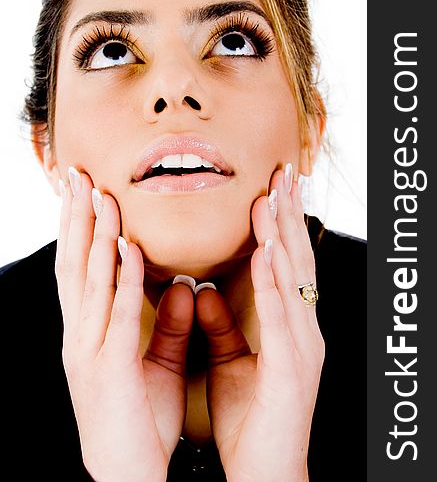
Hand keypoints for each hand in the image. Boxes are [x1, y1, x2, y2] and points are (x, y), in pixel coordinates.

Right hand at [56, 169, 193, 481]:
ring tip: (98, 193)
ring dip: (93, 235)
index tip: (86, 189)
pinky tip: (125, 247)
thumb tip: (182, 283)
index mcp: (89, 333)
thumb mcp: (154, 363)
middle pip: (73, 264)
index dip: (80, 227)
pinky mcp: (106, 370)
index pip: (80, 269)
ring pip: (86, 281)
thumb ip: (165, 322)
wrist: (126, 478)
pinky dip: (117, 278)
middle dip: (74, 217)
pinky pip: (113, 316)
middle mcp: (80, 335)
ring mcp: (87, 351)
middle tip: (77, 174)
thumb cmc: (139, 420)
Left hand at [196, 167, 324, 481]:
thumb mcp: (230, 361)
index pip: (284, 264)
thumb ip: (220, 323)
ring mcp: (303, 346)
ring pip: (294, 278)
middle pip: (295, 260)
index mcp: (288, 326)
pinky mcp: (293, 368)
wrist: (266, 475)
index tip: (269, 187)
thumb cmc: (251, 419)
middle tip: (282, 173)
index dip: (279, 225)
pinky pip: (282, 315)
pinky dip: (275, 280)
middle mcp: (302, 329)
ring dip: (283, 235)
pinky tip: (268, 250)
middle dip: (288, 215)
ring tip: (272, 196)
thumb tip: (199, 287)